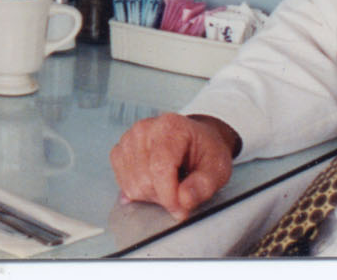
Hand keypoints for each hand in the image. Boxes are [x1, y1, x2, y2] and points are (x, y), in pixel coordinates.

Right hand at [110, 113, 238, 219]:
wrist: (195, 139)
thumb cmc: (205, 151)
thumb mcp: (217, 168)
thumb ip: (203, 185)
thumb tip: (183, 200)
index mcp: (170, 127)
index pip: (160, 168)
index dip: (169, 196)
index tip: (181, 209)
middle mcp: (144, 129)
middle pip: (144, 179)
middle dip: (164, 196)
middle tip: (181, 191)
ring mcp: (128, 139)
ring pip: (132, 185)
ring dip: (152, 195)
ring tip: (169, 184)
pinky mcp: (119, 151)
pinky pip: (123, 184)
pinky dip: (139, 191)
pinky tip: (154, 182)